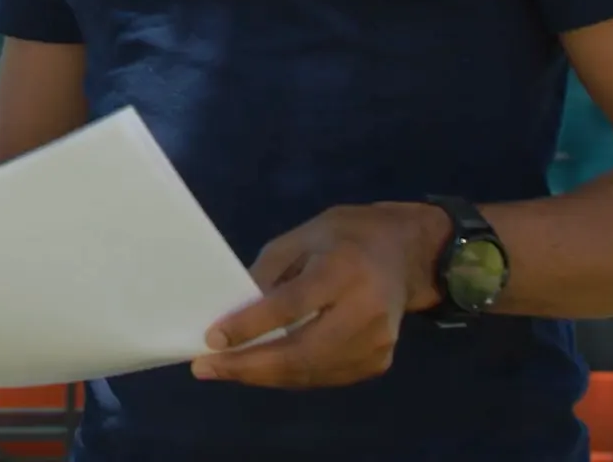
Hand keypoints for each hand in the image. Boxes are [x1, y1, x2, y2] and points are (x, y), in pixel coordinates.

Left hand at [188, 203, 448, 388]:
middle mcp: (366, 310)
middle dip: (249, 365)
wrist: (407, 254)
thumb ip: (267, 272)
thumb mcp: (303, 236)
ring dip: (263, 375)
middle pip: (301, 351)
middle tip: (205, 368)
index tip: (213, 338)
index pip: (293, 305)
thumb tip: (233, 314)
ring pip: (310, 372)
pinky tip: (260, 369)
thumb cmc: (347, 237)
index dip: (250, 325)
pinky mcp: (378, 361)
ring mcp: (376, 342)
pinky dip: (288, 376)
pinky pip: (324, 376)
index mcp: (345, 269)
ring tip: (224, 369)